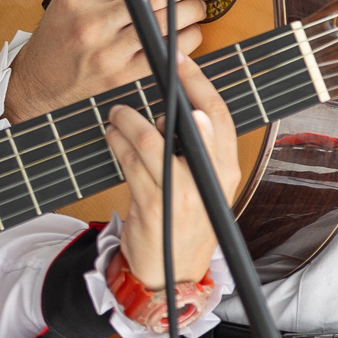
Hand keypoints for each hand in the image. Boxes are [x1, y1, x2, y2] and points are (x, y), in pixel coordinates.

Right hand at [4, 0, 204, 122]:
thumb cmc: (56, 43)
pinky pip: (173, 51)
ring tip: (190, 7)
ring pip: (173, 21)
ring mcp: (111, 53)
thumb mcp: (70, 2)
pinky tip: (180, 34)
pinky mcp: (126, 77)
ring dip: (192, 9)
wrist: (37, 88)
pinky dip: (187, 38)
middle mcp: (94, 24)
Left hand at [107, 56, 242, 289]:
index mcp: (226, 172)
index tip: (182, 61)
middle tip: (150, 77)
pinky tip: (111, 135)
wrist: (169, 276)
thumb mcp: (202, 187)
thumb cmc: (183, 224)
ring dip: (128, 120)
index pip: (220, 117)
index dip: (201, 84)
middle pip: (190, 121)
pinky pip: (130, 162)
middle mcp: (210, 181)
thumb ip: (195, 152)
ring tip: (117, 115)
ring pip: (151, 139)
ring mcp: (182, 194)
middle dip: (168, 93)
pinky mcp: (154, 205)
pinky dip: (117, 142)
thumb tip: (171, 113)